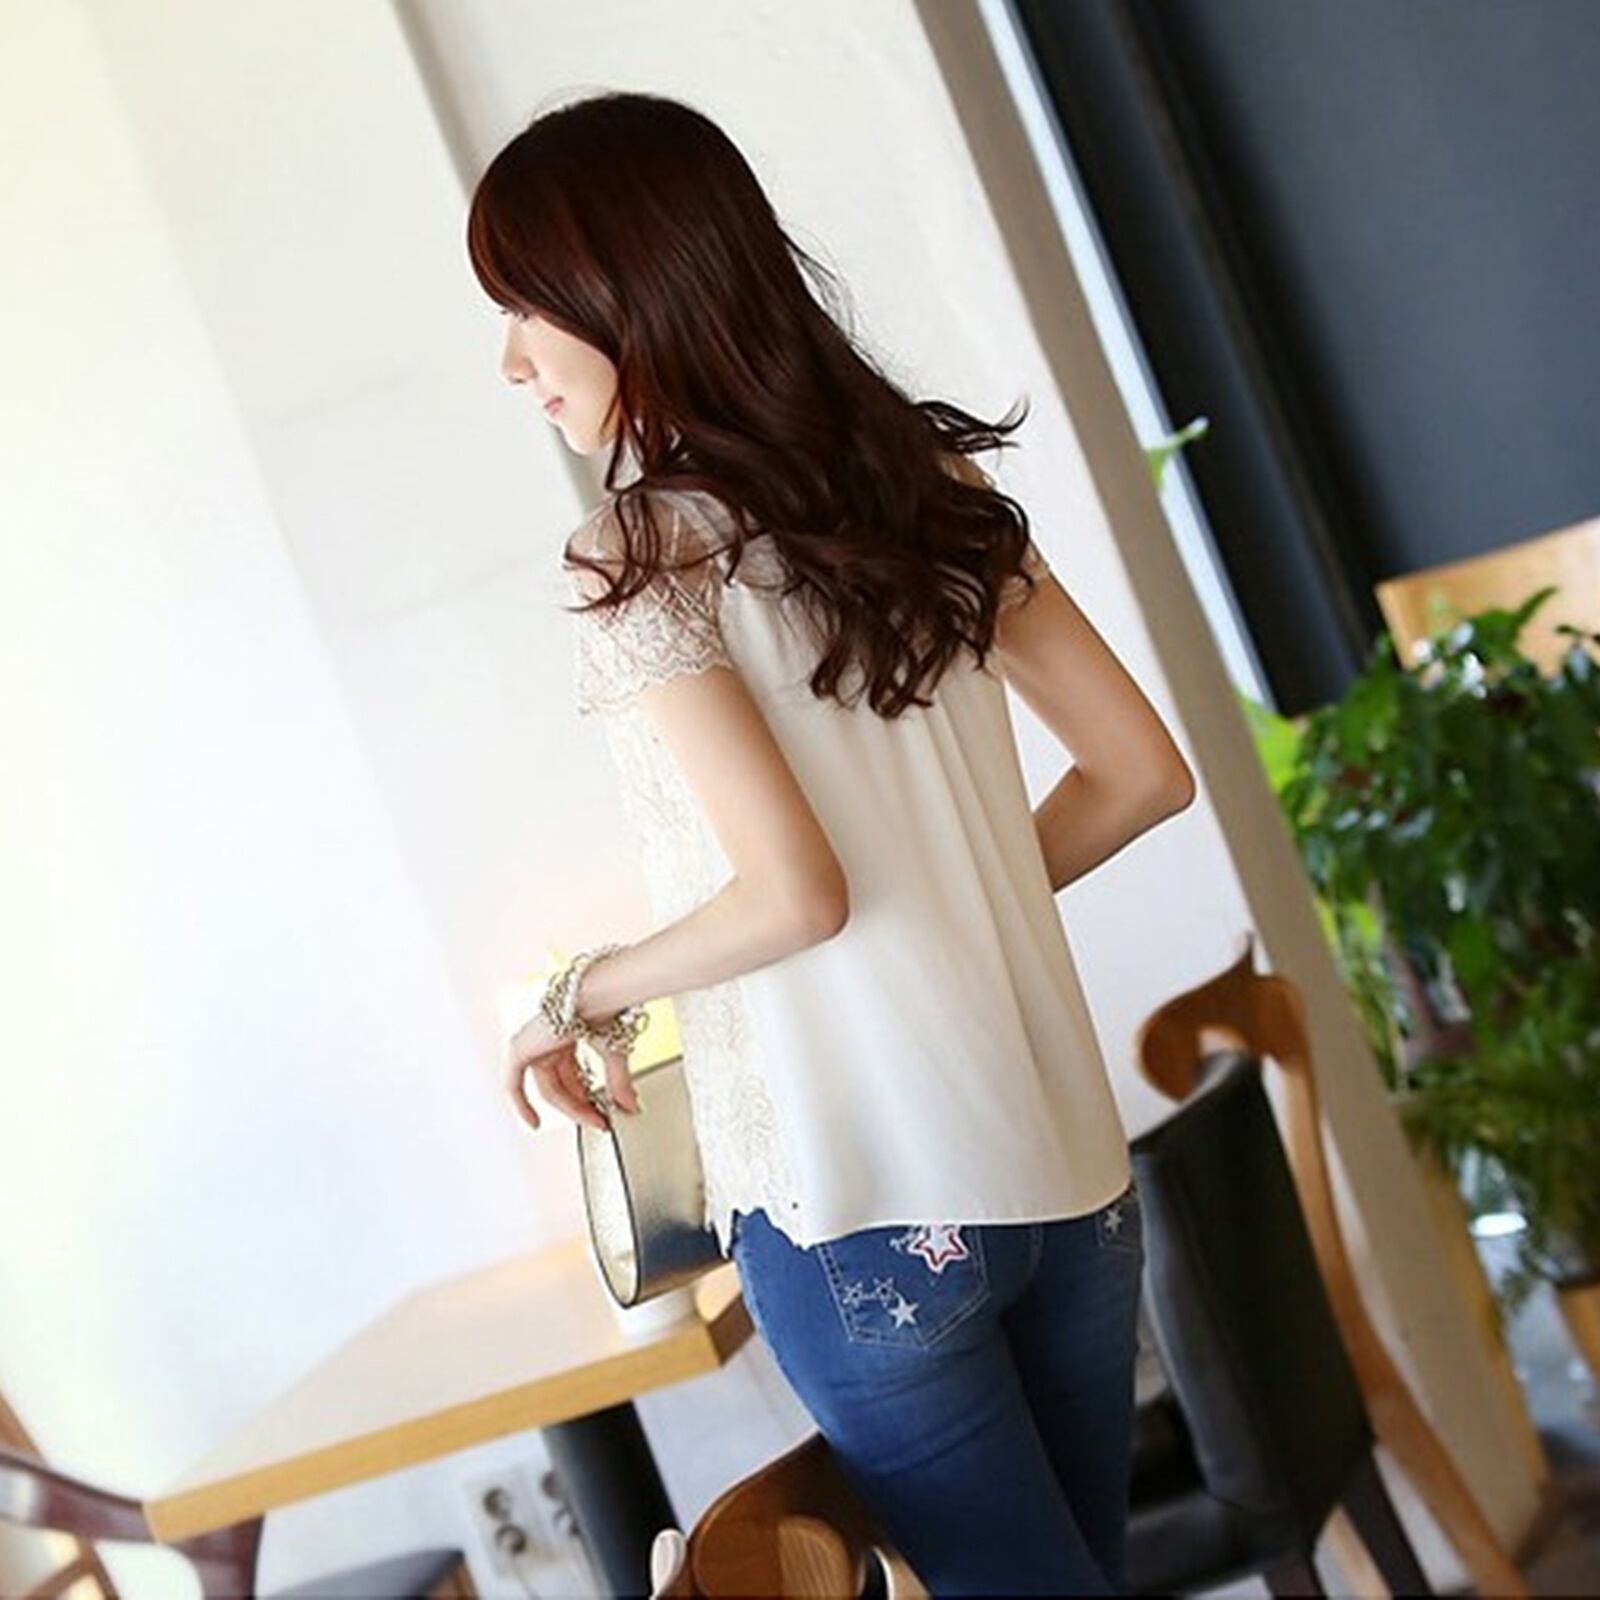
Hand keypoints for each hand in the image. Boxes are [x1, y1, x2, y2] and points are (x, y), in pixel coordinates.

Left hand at [505, 1010, 640, 1133]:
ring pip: (547, 1087)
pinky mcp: (520, 1049)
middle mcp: (547, 1038)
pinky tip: (533, 1123)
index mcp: (566, 1033)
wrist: (598, 996)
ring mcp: (532, 1043)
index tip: (602, 1115)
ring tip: (587, 1120)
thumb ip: (618, 1083)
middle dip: (581, 1105)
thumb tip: (630, 1105)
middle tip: (598, 1121)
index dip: (588, 1098)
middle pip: (561, 1084)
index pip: (571, 1075)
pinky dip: (521, 1105)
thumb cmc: (606, 1009)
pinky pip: (514, 1084)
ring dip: (568, 1106)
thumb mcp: (614, 1053)